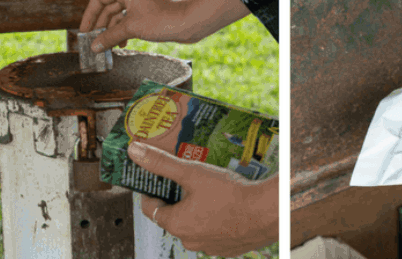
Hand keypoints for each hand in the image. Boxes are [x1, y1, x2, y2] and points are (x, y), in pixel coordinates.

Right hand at [79, 0, 250, 50]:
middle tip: (93, 42)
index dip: (89, 15)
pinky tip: (121, 44)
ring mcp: (139, 2)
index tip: (84, 31)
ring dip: (111, 31)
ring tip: (107, 47)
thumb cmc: (163, 19)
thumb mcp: (132, 28)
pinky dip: (122, 32)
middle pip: (107, 8)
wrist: (189, 22)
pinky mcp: (146, 13)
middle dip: (100, 26)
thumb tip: (94, 46)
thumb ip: (110, 36)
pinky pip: (128, 21)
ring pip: (117, 16)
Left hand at [128, 142, 277, 256]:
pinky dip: (215, 219)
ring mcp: (209, 246)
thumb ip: (162, 163)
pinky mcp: (228, 248)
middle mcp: (189, 240)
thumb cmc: (230, 193)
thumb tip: (134, 152)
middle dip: (178, 198)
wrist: (267, 212)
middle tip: (188, 179)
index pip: (151, 209)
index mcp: (176, 224)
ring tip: (210, 189)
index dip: (152, 192)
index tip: (158, 179)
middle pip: (174, 216)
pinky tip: (225, 204)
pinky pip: (214, 232)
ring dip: (198, 210)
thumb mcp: (192, 173)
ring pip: (195, 225)